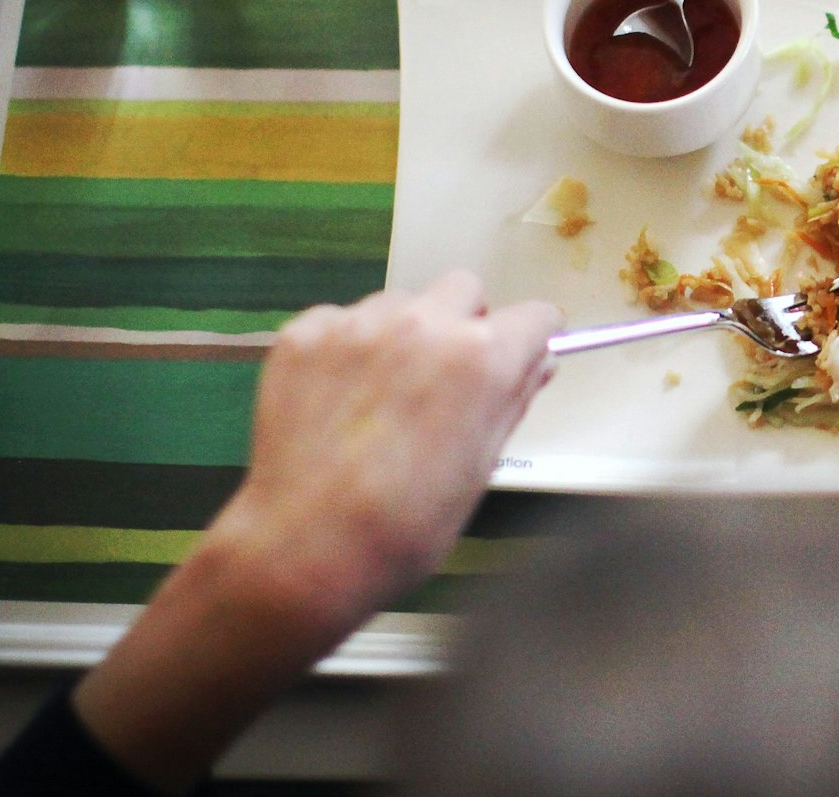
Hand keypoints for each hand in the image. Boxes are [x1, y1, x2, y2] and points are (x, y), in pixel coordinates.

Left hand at [71, 273, 560, 791]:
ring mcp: (357, 325)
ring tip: (385, 396)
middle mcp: (422, 325)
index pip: (535, 316)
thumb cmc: (402, 526)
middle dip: (465, 324)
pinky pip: (342, 320)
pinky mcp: (304, 335)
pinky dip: (348, 349)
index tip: (521, 354)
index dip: (531, 340)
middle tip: (448, 377)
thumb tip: (531, 366)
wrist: (307, 548)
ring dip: (404, 334)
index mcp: (480, 358)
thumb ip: (510, 401)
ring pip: (400, 302)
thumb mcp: (481, 467)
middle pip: (464, 291)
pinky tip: (341, 400)